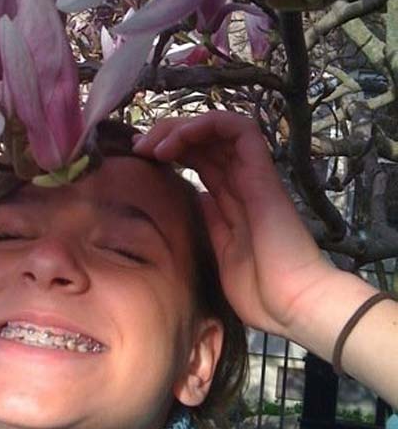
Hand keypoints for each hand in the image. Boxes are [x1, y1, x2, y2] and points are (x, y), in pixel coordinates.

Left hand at [132, 111, 335, 336]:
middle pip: (203, 140)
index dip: (168, 151)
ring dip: (180, 127)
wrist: (291, 304)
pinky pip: (239, 129)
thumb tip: (198, 198)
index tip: (138, 160)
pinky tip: (178, 139)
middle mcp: (241, 182)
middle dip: (166, 134)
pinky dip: (206, 124)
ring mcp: (252, 175)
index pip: (199, 160)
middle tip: (137, 147)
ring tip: (152, 144)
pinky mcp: (261, 172)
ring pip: (217, 127)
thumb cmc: (261, 292)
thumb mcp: (221, 253)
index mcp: (231, 201)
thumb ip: (211, 224)